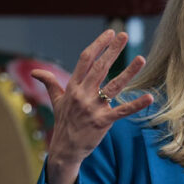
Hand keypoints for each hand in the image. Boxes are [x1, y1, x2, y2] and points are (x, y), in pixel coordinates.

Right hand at [33, 30, 151, 166]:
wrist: (64, 150)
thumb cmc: (64, 123)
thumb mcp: (56, 101)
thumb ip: (49, 83)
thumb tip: (35, 72)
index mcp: (72, 86)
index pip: (85, 59)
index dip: (98, 45)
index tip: (110, 33)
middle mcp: (82, 94)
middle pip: (100, 67)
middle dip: (113, 50)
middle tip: (124, 35)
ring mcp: (92, 108)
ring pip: (113, 86)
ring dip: (129, 72)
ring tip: (142, 59)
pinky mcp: (103, 122)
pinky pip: (122, 111)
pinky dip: (136, 105)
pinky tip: (149, 97)